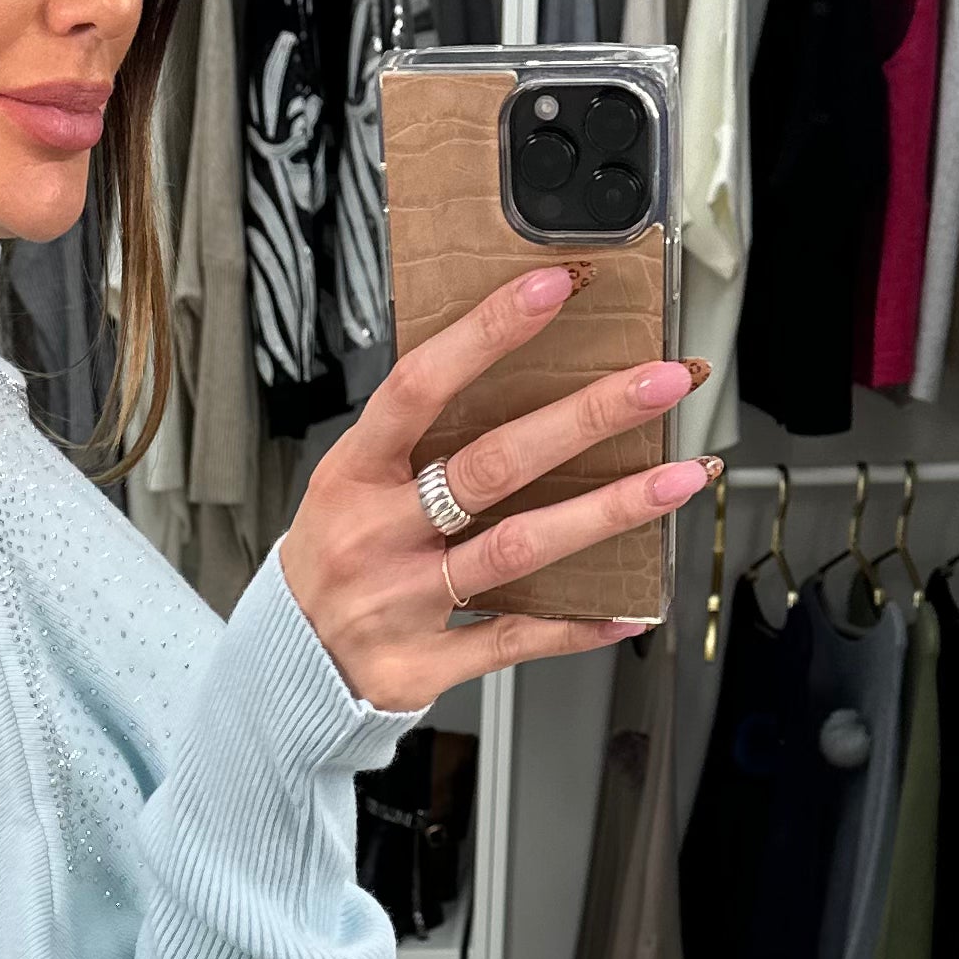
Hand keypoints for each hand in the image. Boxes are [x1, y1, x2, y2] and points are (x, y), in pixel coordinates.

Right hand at [279, 265, 715, 709]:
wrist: (283, 669)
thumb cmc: (332, 561)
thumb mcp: (348, 488)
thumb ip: (415, 442)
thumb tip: (515, 370)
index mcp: (351, 476)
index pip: (419, 387)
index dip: (485, 334)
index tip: (550, 289)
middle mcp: (374, 536)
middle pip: (491, 466)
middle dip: (585, 418)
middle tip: (658, 383)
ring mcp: (399, 603)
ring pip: (516, 549)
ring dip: (606, 513)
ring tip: (676, 479)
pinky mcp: (422, 665)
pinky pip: (514, 640)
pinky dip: (577, 626)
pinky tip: (631, 608)